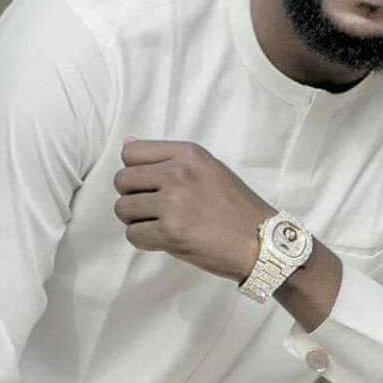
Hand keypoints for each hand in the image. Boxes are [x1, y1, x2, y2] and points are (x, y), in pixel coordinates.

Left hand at [113, 138, 276, 281]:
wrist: (260, 240)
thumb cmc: (234, 205)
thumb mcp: (207, 168)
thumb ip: (168, 157)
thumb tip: (127, 142)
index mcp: (188, 153)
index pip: (131, 151)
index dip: (133, 169)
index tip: (148, 183)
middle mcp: (178, 173)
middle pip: (122, 180)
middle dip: (131, 196)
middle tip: (153, 207)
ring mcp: (174, 203)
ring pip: (122, 209)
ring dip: (135, 220)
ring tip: (159, 222)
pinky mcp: (171, 232)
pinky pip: (133, 235)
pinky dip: (144, 240)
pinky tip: (164, 238)